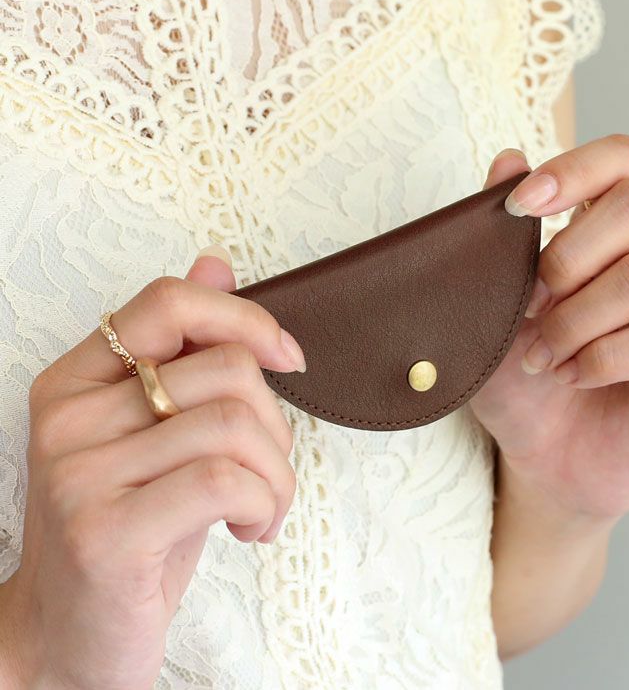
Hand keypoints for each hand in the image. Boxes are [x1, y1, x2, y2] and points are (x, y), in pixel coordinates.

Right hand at [0, 246, 304, 689]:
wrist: (73, 635)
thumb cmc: (134, 526)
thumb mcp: (159, 433)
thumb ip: (184, 350)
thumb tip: (217, 263)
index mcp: (79, 380)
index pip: (168, 302)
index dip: (245, 317)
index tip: (289, 357)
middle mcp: (69, 417)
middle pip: (226, 370)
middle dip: (276, 425)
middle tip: (267, 469)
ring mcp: (80, 474)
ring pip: (235, 425)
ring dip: (278, 474)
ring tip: (262, 507)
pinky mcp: (105, 531)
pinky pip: (225, 480)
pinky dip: (265, 504)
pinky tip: (251, 529)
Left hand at [469, 136, 628, 523]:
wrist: (543, 460)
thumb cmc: (520, 384)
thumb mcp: (492, 311)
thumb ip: (501, 239)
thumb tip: (508, 158)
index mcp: (614, 236)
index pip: (624, 161)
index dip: (576, 169)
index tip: (521, 207)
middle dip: (567, 260)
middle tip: (528, 310)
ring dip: (575, 321)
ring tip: (542, 359)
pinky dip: (606, 357)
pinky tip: (576, 376)